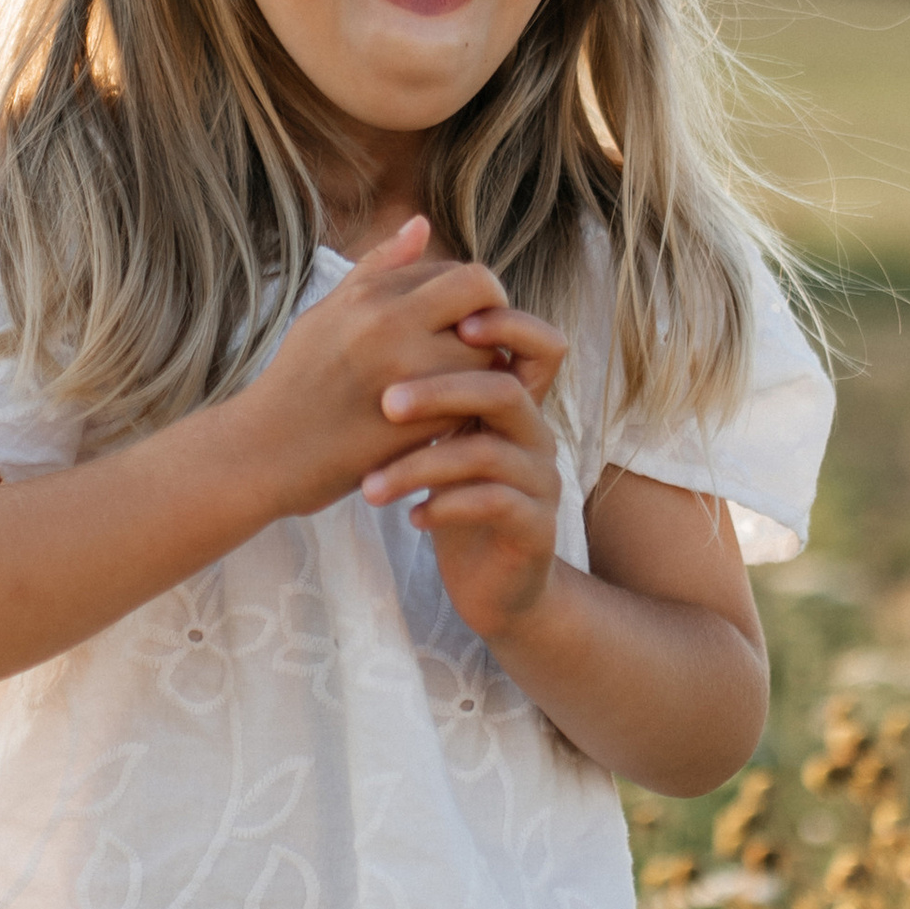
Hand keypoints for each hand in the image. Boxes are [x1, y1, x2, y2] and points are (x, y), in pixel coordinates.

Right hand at [234, 217, 521, 521]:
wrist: (261, 454)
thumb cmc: (295, 382)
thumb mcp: (327, 313)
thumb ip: (379, 268)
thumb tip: (422, 223)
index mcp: (370, 296)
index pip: (460, 272)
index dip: (473, 298)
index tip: (462, 326)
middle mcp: (388, 325)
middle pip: (483, 298)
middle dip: (492, 322)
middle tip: (478, 351)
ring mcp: (405, 375)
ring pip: (487, 354)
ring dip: (484, 371)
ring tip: (461, 387)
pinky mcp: (416, 425)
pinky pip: (472, 404)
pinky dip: (470, 409)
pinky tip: (449, 418)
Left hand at [360, 295, 570, 642]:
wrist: (495, 584)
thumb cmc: (458, 501)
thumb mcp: (445, 441)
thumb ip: (436, 395)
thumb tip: (384, 330)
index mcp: (516, 406)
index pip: (538, 346)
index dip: (508, 324)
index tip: (453, 323)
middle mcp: (536, 436)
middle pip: (502, 391)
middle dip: (441, 390)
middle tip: (385, 403)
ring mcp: (540, 482)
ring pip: (486, 454)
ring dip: (420, 466)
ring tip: (369, 489)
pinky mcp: (536, 529)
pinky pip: (493, 505)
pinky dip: (445, 508)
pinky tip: (411, 518)